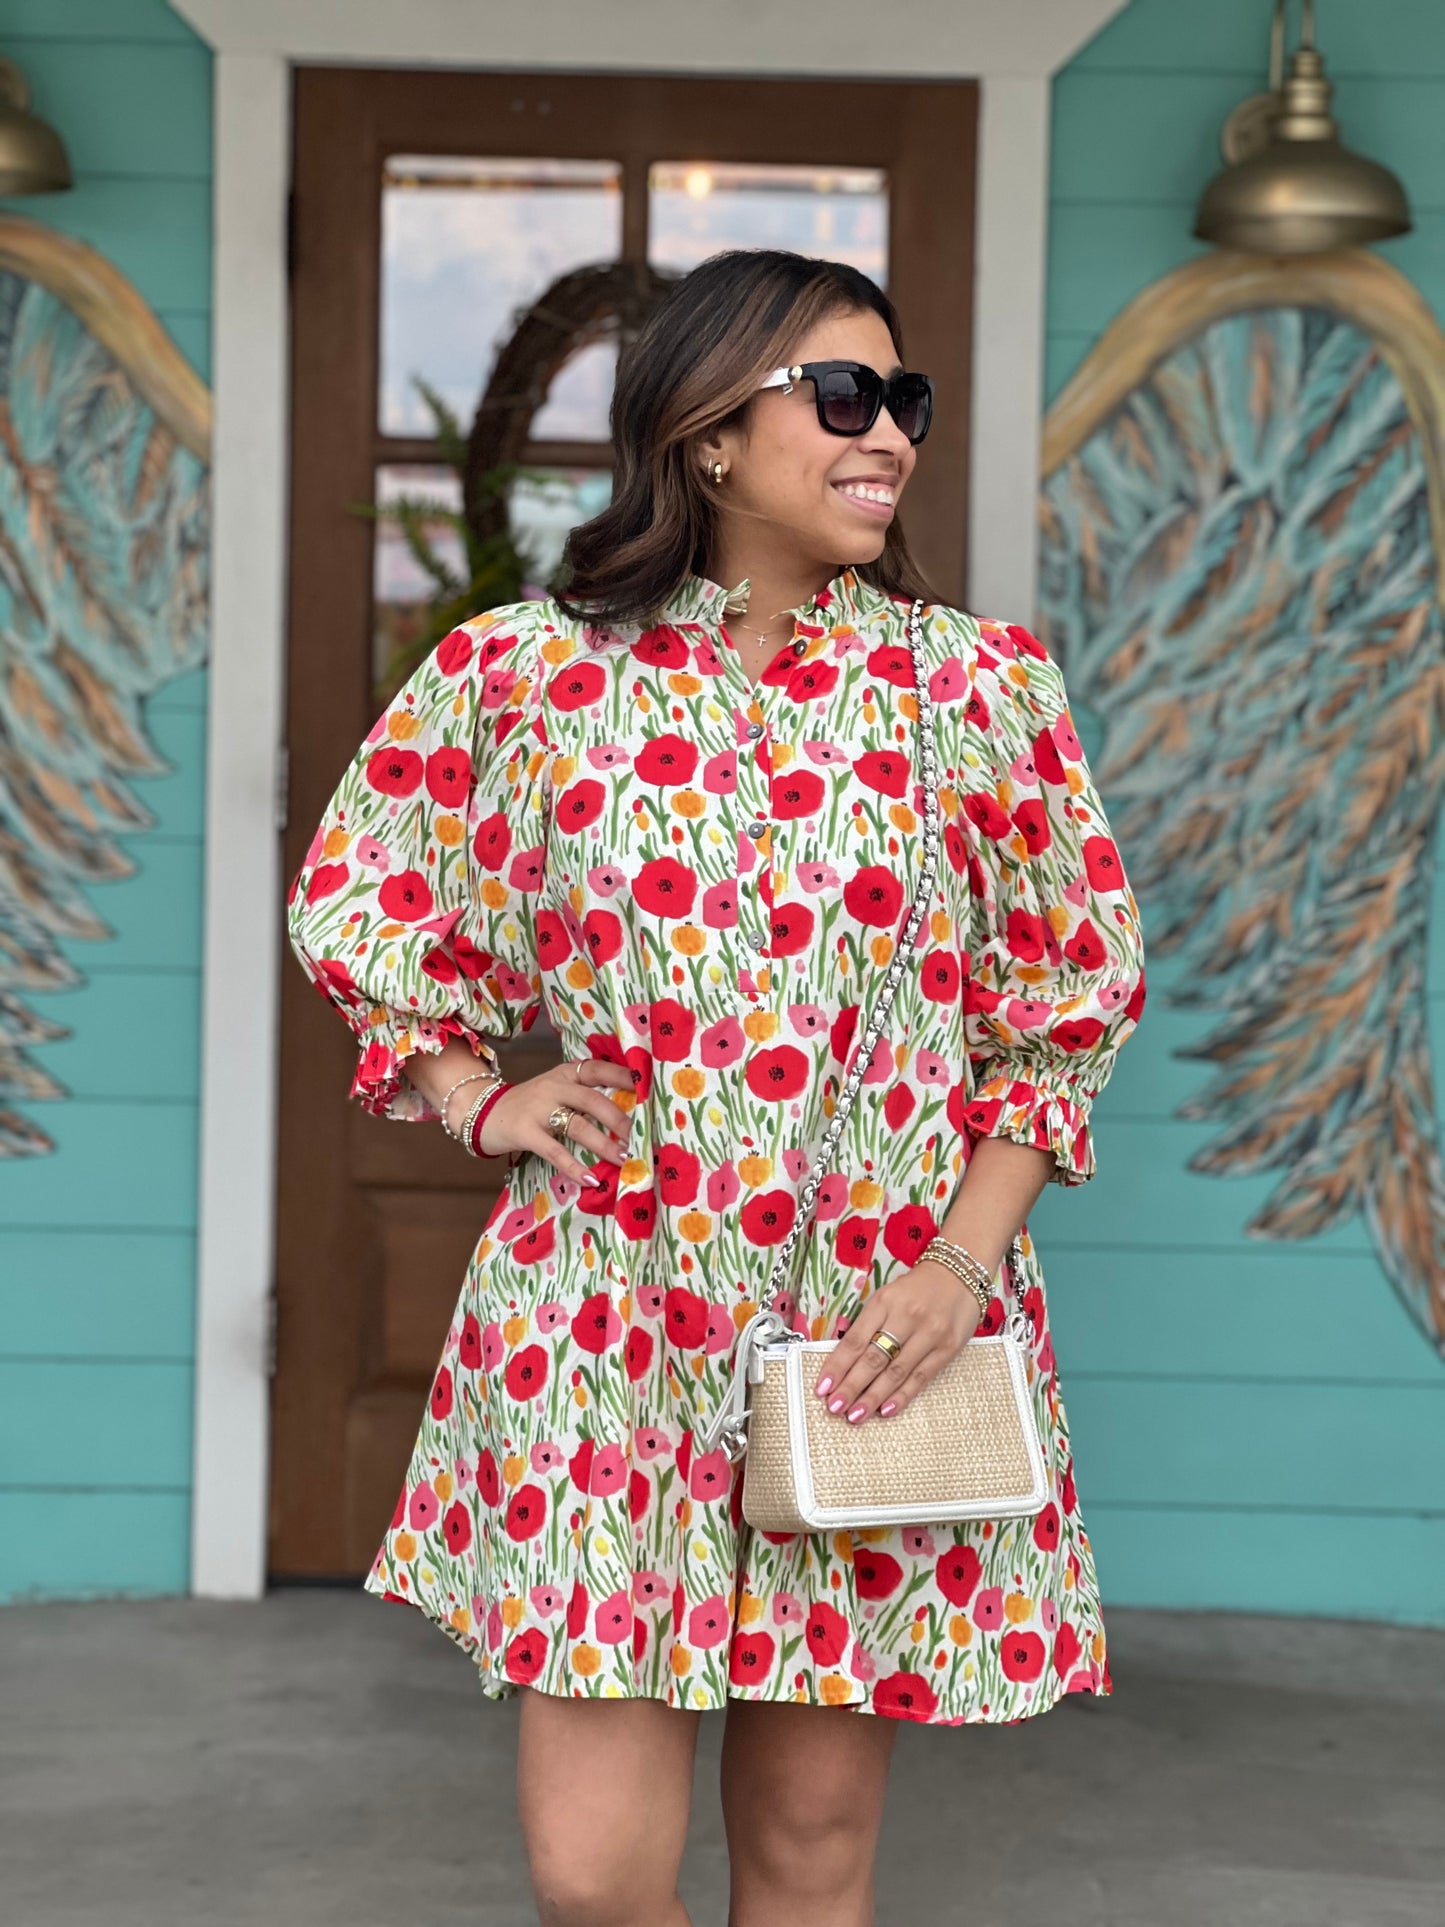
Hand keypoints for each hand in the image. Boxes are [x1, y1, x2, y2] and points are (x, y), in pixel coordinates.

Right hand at [457, 1059, 634, 1185]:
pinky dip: (574, 1166)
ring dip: (603, 1144)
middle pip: (592, 1100)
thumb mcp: (555, 1089)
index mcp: (565, 1074)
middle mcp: (553, 1087)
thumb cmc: (530, 1104)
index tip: (649, 1088)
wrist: (482, 1110)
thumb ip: (584, 1094)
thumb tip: (629, 1114)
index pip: (598, 1069)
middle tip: (642, 1136)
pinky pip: (554, 1151)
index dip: (624, 1077)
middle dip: (620, 1119)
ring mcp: (538, 1109)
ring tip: (624, 1158)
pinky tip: (591, 1179)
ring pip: (577, 1125)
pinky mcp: (525, 1132)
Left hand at [813, 1261, 986, 1423]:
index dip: (837, 1366)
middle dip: (851, 1386)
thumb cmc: (917, 1289)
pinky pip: (921, 1377)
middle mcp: (906, 1317)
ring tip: (855, 1415)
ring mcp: (929, 1334)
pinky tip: (886, 1409)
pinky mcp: (948, 1348)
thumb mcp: (888, 1297)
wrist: (960, 1274)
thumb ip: (869, 1325)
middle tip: (835, 1407)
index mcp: (884, 1302)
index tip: (822, 1387)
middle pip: (874, 1358)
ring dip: (873, 1397)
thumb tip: (844, 1361)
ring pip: (896, 1371)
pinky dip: (903, 1395)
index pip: (856, 1340)